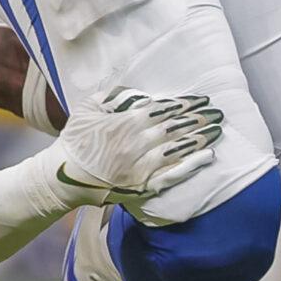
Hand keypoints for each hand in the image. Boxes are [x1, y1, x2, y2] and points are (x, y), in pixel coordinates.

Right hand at [51, 91, 223, 203]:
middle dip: (198, 119)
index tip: (201, 99)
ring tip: (216, 130)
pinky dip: (191, 166)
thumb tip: (141, 95)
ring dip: (199, 139)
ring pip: (177, 150)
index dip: (184, 104)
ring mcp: (139, 167)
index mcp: (123, 123)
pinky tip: (206, 157)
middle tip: (217, 113)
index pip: (162, 110)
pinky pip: (171, 176)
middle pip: (174, 128)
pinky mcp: (141, 186)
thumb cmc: (75, 140)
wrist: (63, 177)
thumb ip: (113, 97)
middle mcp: (134, 144)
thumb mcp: (87, 109)